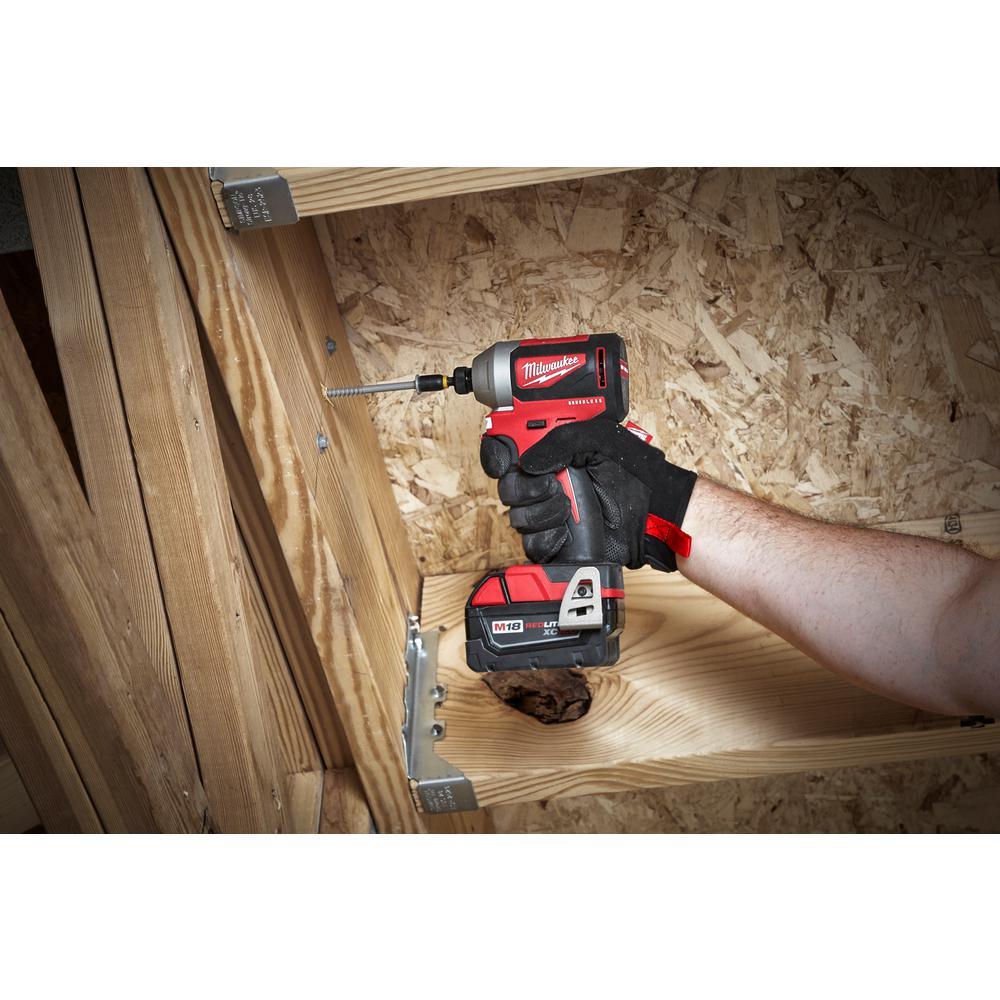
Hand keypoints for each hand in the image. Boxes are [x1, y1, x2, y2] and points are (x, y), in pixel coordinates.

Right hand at [480, 421, 696, 570]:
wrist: (654, 514)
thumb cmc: (635, 474)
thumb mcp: (598, 440)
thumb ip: (560, 442)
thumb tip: (528, 462)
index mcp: (552, 451)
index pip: (508, 449)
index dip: (498, 455)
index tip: (505, 461)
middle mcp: (546, 480)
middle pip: (507, 486)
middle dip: (525, 488)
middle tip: (552, 485)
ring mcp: (548, 511)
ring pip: (516, 517)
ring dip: (541, 513)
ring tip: (567, 508)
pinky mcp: (555, 540)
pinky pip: (531, 544)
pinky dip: (547, 539)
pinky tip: (566, 531)